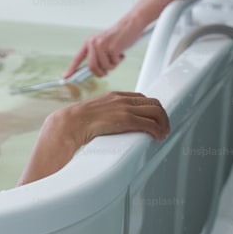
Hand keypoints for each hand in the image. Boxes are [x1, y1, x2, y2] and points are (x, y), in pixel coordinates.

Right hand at [18, 91, 168, 184]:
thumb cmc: (77, 122)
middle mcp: (122, 99)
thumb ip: (105, 114)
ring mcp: (124, 108)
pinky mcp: (125, 119)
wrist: (68, 124)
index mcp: (114, 96)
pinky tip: (157, 137)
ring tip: (162, 134)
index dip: (151, 109)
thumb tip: (107, 124)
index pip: (142, 98)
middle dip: (162, 116)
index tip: (154, 119)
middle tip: (164, 128)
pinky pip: (150, 124)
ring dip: (163, 124)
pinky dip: (158, 131)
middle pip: (153, 103)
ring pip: (156, 112)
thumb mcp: (94, 112)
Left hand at [65, 17, 144, 77]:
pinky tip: (121, 53)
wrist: (131, 24)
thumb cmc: (119, 36)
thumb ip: (97, 56)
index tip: (65, 77)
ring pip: (104, 67)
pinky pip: (113, 64)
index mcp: (89, 42)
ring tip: (116, 57)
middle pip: (91, 67)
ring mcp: (101, 45)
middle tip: (106, 72)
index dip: (71, 69)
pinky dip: (118, 62)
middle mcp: (93, 43)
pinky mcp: (111, 48)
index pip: (78, 58)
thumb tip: (92, 71)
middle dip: (100, 73)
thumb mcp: (104, 44)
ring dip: (112, 66)